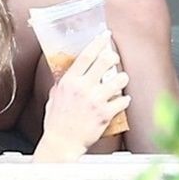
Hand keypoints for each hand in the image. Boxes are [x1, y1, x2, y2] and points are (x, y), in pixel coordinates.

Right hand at [38, 34, 129, 154]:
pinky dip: (124, 100)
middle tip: (115, 57)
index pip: (86, 55)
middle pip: (104, 62)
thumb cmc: (56, 123)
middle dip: (113, 56)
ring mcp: (95, 100)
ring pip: (117, 80)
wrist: (61, 143)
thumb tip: (65, 75)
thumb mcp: (53, 98)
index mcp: (69, 81)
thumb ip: (61, 85)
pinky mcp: (105, 114)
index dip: (98, 43)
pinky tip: (123, 100)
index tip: (105, 36)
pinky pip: (122, 101)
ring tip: (122, 79)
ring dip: (122, 78)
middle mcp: (83, 88)